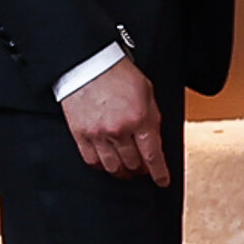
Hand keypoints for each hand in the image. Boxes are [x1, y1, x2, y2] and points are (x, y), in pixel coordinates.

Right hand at [63, 54, 171, 183]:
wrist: (88, 62)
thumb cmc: (117, 72)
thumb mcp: (147, 92)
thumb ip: (152, 117)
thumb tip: (154, 141)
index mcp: (140, 118)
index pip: (153, 156)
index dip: (159, 173)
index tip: (162, 181)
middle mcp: (119, 130)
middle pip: (133, 164)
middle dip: (140, 170)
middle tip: (142, 170)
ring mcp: (98, 134)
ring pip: (113, 167)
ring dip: (122, 172)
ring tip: (126, 171)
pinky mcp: (80, 134)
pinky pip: (92, 161)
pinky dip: (102, 167)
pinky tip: (107, 165)